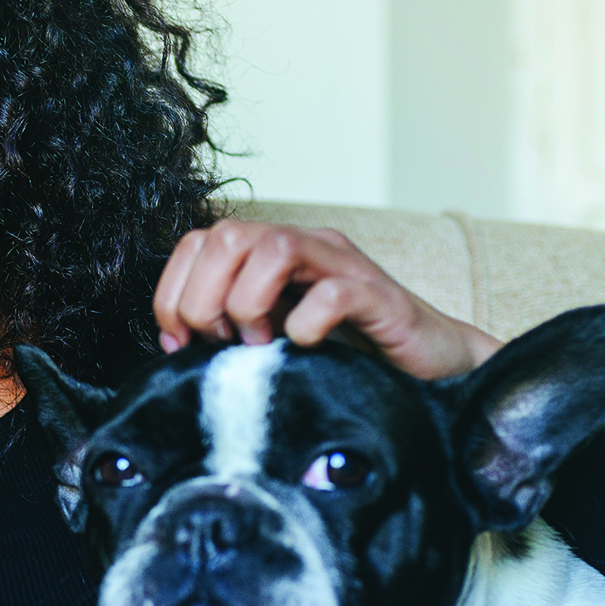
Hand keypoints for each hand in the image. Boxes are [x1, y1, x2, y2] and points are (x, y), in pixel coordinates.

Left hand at [153, 220, 501, 378]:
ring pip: (276, 247)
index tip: (178, 344)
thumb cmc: (350, 357)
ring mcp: (344, 267)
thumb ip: (230, 332)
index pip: (199, 242)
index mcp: (271, 256)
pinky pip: (335, 291)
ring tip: (260, 343)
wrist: (431, 370)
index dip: (173, 292)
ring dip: (249, 301)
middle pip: (228, 235)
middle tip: (220, 343)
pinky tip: (304, 346)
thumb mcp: (275, 341)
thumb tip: (175, 344)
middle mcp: (305, 248)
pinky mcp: (380, 298)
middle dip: (205, 297)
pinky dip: (309, 320)